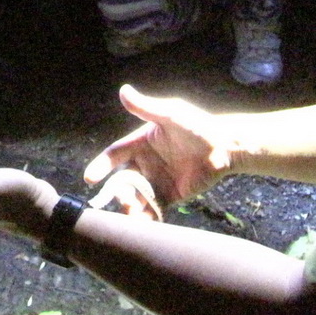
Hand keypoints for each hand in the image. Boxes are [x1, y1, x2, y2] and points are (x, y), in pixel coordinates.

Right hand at [83, 84, 238, 212]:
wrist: (225, 147)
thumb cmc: (198, 126)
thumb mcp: (170, 114)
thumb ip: (146, 107)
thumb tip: (123, 91)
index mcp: (140, 143)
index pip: (115, 155)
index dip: (101, 166)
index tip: (90, 178)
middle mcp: (145, 163)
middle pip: (123, 180)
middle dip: (118, 191)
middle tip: (123, 199)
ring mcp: (156, 180)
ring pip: (136, 196)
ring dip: (130, 206)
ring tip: (132, 213)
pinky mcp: (170, 196)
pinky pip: (153, 208)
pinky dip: (146, 217)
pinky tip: (142, 224)